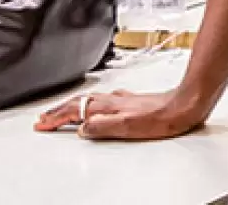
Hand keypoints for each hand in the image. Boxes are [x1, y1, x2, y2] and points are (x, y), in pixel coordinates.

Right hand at [34, 87, 212, 140]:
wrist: (186, 104)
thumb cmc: (162, 117)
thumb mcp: (127, 127)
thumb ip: (102, 127)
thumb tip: (82, 128)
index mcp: (108, 106)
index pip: (74, 111)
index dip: (56, 118)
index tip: (41, 124)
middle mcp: (113, 100)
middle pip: (78, 103)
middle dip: (58, 110)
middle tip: (43, 118)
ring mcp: (122, 99)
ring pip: (89, 100)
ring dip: (72, 106)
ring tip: (61, 112)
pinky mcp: (133, 101)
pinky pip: (103, 100)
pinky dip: (91, 104)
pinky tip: (96, 106)